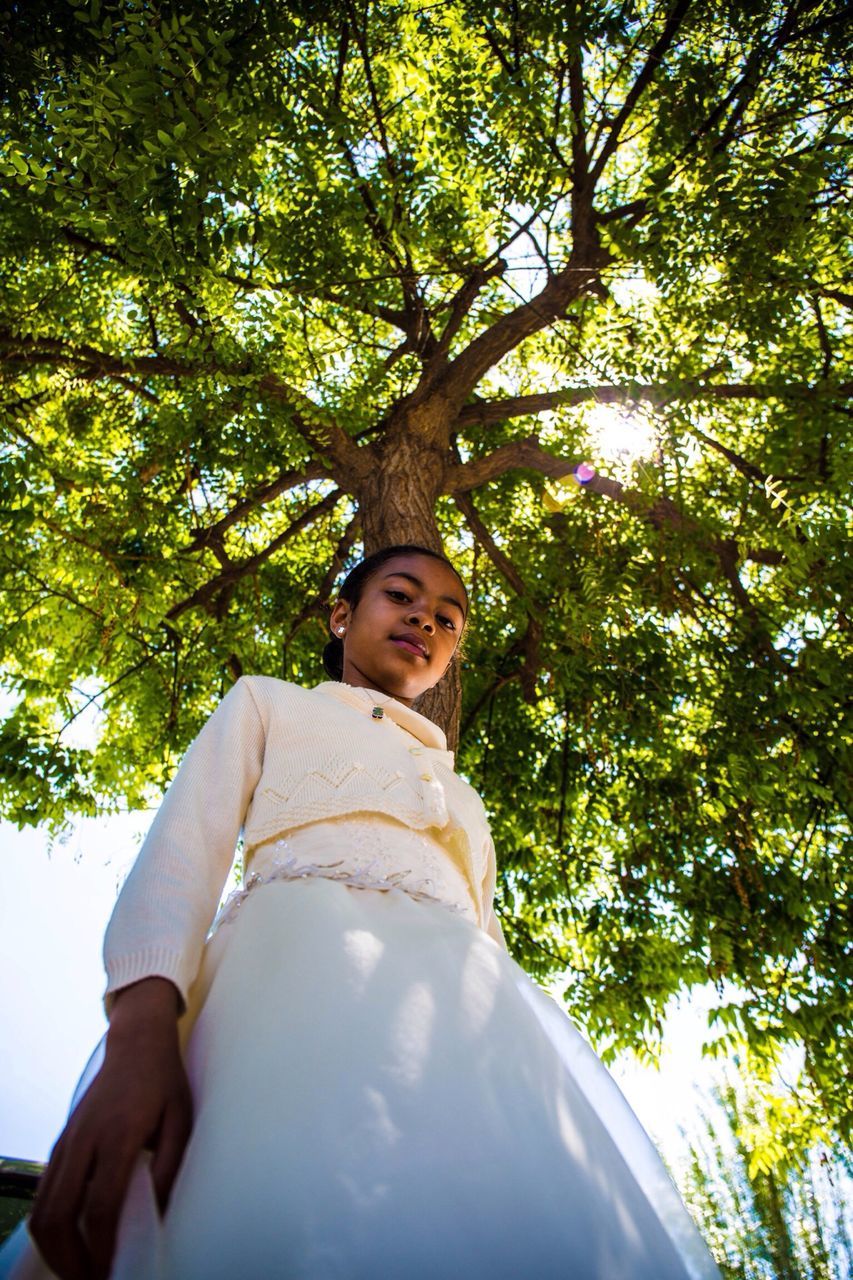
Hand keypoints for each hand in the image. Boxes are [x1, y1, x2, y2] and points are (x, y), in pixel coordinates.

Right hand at [29, 978, 191, 1279]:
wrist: (136, 1042)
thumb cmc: (165, 1081)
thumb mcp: (182, 1119)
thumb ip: (170, 1166)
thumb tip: (157, 1213)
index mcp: (118, 1134)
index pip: (100, 1205)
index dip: (101, 1248)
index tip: (109, 1273)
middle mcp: (85, 1139)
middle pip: (58, 1214)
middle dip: (69, 1259)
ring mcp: (68, 1139)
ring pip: (43, 1207)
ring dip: (55, 1247)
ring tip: (79, 1269)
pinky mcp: (62, 1141)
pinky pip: (44, 1192)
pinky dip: (50, 1223)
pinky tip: (70, 1238)